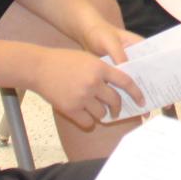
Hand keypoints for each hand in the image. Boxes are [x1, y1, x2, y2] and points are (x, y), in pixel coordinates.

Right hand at [26, 42, 143, 127]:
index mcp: (100, 68)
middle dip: (118, 108)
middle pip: (115, 101)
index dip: (136, 93)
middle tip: (116, 110)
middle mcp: (93, 83)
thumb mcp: (87, 58)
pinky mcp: (71, 109)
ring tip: (96, 110)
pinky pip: (88, 122)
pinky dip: (89, 121)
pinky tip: (85, 116)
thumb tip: (120, 85)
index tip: (142, 101)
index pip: (125, 82)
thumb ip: (103, 70)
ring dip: (102, 114)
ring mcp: (82, 97)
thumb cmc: (63, 61)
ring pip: (102, 113)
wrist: (39, 68)